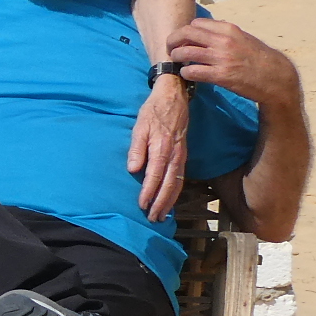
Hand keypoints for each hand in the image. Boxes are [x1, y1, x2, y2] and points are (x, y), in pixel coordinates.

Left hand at [128, 73, 188, 220]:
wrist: (173, 97)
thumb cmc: (153, 111)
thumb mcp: (140, 126)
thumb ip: (137, 148)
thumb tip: (133, 169)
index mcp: (162, 148)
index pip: (155, 175)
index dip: (149, 192)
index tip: (142, 205)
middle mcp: (174, 155)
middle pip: (169, 184)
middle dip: (161, 203)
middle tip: (153, 218)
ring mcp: (181, 155)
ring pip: (177, 183)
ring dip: (170, 201)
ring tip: (162, 215)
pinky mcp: (183, 155)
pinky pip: (181, 177)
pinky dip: (176, 191)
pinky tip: (171, 199)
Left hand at [167, 16, 303, 110]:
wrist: (275, 77)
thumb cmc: (259, 58)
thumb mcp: (243, 38)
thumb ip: (225, 33)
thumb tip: (206, 30)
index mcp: (229, 29)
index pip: (196, 24)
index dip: (186, 31)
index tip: (184, 39)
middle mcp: (223, 40)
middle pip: (186, 33)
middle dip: (173, 40)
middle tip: (170, 48)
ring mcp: (221, 58)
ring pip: (185, 52)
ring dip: (176, 57)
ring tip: (177, 62)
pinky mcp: (220, 76)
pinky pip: (192, 71)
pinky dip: (185, 72)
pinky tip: (187, 74)